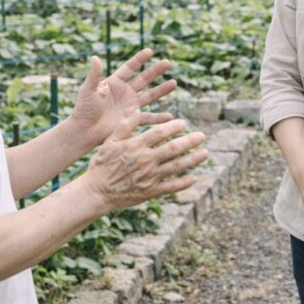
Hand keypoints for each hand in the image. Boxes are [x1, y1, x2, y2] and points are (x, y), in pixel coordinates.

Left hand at [67, 49, 175, 148]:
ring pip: (150, 95)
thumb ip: (94, 75)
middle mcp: (125, 92)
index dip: (139, 60)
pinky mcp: (132, 119)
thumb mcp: (87, 90)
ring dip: (162, 90)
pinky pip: (148, 118)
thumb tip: (95, 57)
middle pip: (144, 79)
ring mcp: (130, 105)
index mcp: (114, 82)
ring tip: (174, 83)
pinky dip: (159, 118)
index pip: (129, 68)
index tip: (150, 51)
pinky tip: (170, 117)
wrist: (84, 130)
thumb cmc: (83, 109)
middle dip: (155, 71)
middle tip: (167, 63)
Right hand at [85, 119, 207, 209]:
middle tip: (202, 135)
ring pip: (177, 166)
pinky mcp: (151, 191)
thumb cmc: (102, 164)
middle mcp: (145, 160)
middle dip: (190, 141)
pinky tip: (194, 177)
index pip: (160, 133)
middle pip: (173, 148)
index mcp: (136, 146)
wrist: (97, 192)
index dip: (174, 127)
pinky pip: (171, 186)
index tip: (183, 123)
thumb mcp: (110, 142)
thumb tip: (138, 111)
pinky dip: (184, 182)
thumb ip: (125, 126)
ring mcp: (150, 177)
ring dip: (193, 159)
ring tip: (205, 153)